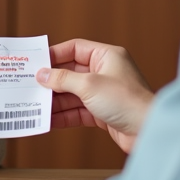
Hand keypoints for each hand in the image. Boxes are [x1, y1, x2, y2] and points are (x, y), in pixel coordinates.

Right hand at [36, 38, 153, 153]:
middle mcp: (105, 72)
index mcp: (107, 56)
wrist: (148, 131)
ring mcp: (104, 93)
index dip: (55, 54)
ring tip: (35, 105)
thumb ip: (63, 79)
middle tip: (30, 86)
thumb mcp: (89, 85)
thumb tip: (43, 75)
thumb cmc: (127, 101)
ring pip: (73, 94)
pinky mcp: (103, 112)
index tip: (36, 62)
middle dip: (52, 81)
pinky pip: (78, 110)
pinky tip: (49, 119)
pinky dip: (64, 115)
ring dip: (55, 100)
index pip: (75, 48)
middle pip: (71, 72)